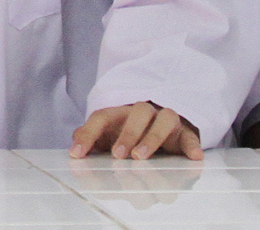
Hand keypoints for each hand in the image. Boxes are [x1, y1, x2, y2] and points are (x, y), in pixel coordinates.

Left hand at [70, 102, 201, 159]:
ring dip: (152, 138)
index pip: (101, 117)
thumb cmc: (129, 134)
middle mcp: (144, 113)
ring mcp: (167, 122)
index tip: (76, 154)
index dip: (87, 134)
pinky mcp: (186, 134)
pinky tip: (194, 156)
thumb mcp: (108, 136)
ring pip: (164, 121)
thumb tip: (75, 150)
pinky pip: (191, 137)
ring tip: (140, 157)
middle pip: (137, 114)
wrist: (162, 127)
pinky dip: (192, 146)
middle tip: (118, 155)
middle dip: (126, 134)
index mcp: (120, 113)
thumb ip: (92, 141)